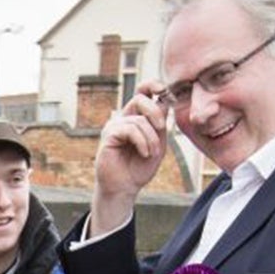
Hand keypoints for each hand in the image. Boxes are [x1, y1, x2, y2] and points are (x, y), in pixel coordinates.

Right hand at [89, 85, 173, 236]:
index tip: (165, 90)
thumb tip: (166, 101)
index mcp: (136, 116)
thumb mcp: (158, 143)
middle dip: (155, 111)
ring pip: (139, 119)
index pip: (142, 91)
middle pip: (140, 98)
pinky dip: (142, 142)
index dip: (153, 85)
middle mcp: (123, 118)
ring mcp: (114, 126)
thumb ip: (160, 124)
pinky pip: (130, 130)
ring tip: (152, 152)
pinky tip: (144, 153)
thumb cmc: (140, 167)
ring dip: (151, 137)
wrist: (125, 188)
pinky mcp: (109, 136)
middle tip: (162, 127)